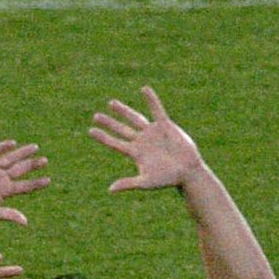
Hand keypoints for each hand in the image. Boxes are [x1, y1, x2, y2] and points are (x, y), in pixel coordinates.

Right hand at [0, 140, 48, 224]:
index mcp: (4, 190)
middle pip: (20, 170)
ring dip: (22, 153)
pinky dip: (3, 147)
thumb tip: (25, 223)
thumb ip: (8, 215)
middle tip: (45, 161)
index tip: (48, 180)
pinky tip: (12, 143)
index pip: (24, 186)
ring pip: (10, 158)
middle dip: (32, 165)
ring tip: (35, 147)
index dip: (36, 183)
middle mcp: (0, 178)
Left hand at [87, 85, 203, 192]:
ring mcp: (152, 132)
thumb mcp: (146, 182)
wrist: (188, 171)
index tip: (90, 131)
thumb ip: (128, 184)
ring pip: (135, 119)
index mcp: (134, 153)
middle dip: (109, 122)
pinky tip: (144, 89)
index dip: (103, 137)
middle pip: (121, 129)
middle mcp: (141, 141)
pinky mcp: (165, 126)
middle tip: (96, 116)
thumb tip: (110, 189)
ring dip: (123, 111)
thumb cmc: (167, 179)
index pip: (114, 143)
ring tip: (110, 103)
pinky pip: (157, 109)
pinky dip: (151, 100)